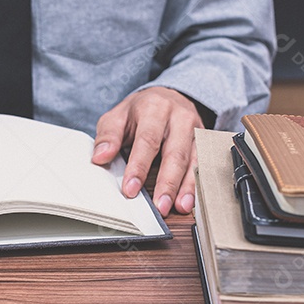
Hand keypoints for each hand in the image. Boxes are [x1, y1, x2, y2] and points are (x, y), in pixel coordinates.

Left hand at [91, 87, 204, 216]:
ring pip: (193, 160)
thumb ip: (108, 136)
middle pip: (175, 153)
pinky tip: (191, 201)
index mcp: (154, 108)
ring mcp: (195, 129)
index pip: (147, 140)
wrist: (168, 96)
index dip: (139, 167)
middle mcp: (179, 118)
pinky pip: (203, 164)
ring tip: (180, 207)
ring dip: (187, 187)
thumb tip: (100, 157)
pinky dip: (197, 184)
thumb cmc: (140, 111)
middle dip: (167, 182)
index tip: (130, 189)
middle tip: (159, 206)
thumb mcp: (118, 116)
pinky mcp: (204, 141)